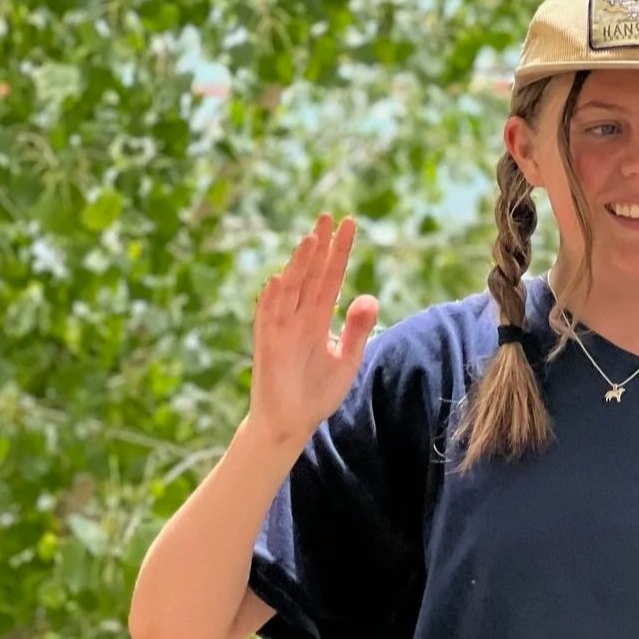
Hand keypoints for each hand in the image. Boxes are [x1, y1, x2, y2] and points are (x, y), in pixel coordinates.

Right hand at [250, 213, 378, 447]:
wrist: (292, 422)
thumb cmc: (318, 392)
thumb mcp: (347, 358)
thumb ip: (358, 329)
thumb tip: (370, 296)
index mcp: (318, 317)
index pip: (331, 277)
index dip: (339, 252)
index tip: (349, 224)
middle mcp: (299, 316)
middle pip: (311, 274)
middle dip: (320, 247)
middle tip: (329, 216)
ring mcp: (282, 328)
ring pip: (291, 289)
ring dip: (299, 264)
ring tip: (311, 239)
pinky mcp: (268, 344)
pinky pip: (268, 317)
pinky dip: (273, 298)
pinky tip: (281, 278)